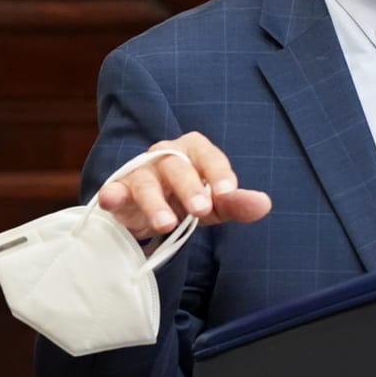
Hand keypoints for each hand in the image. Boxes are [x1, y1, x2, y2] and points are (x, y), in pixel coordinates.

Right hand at [96, 132, 272, 240]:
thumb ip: (236, 203)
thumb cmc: (186, 199)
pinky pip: (114, 189)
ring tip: (166, 224)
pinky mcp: (118, 189)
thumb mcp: (214, 204)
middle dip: (189, 187)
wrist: (147, 211)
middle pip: (176, 165)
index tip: (228, 192)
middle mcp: (165, 155)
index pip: (207, 155)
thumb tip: (264, 204)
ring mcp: (140, 172)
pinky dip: (112, 193)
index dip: (218, 171)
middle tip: (201, 210)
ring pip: (146, 182)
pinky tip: (111, 200)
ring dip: (155, 202)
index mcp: (192, 152)